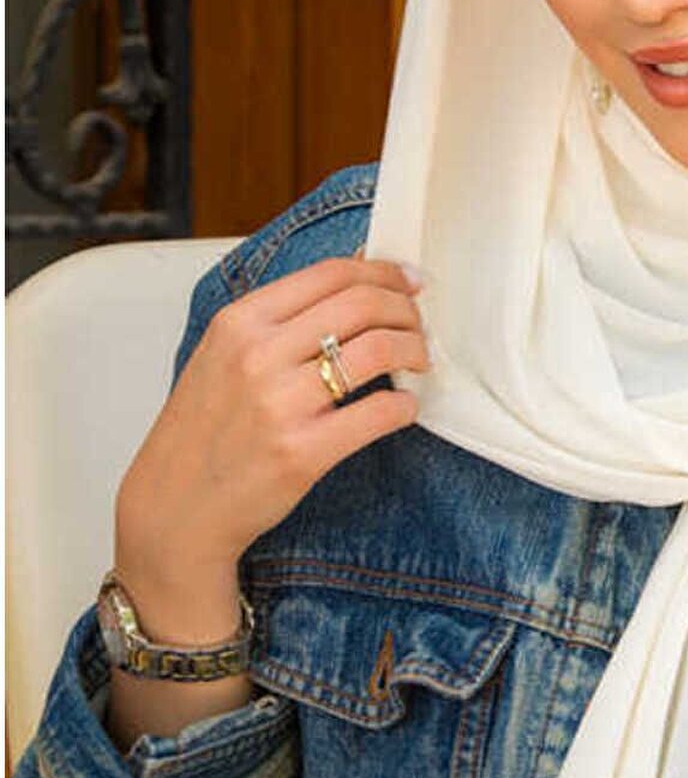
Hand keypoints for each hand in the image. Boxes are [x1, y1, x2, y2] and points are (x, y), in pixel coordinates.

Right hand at [114, 256, 429, 596]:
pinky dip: (405, 406)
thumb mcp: (223, 354)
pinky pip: (379, 413)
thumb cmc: (204, 431)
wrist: (177, 505)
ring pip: (378, 350)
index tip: (408, 281)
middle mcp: (257, 355)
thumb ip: (279, 318)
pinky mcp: (302, 452)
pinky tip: (404, 408)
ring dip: (414, 351)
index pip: (330, 274)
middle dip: (406, 310)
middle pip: (362, 304)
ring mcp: (279, 404)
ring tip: (419, 362)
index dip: (382, 272)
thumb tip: (352, 281)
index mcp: (239, 322)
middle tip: (419, 326)